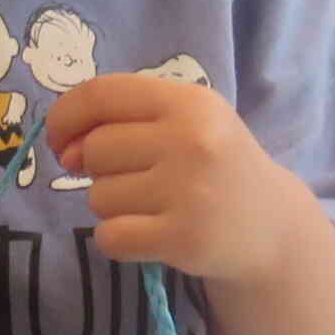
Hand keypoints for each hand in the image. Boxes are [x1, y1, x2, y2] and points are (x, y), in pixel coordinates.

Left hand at [47, 73, 317, 281]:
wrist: (272, 227)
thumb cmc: (215, 167)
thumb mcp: (184, 125)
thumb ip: (120, 123)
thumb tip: (65, 152)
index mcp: (190, 102)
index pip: (99, 94)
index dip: (65, 117)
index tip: (61, 141)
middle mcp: (192, 140)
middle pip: (94, 150)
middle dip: (99, 170)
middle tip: (139, 181)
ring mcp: (190, 191)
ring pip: (98, 197)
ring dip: (113, 207)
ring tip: (156, 207)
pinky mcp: (183, 239)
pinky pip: (110, 237)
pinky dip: (118, 240)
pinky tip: (150, 235)